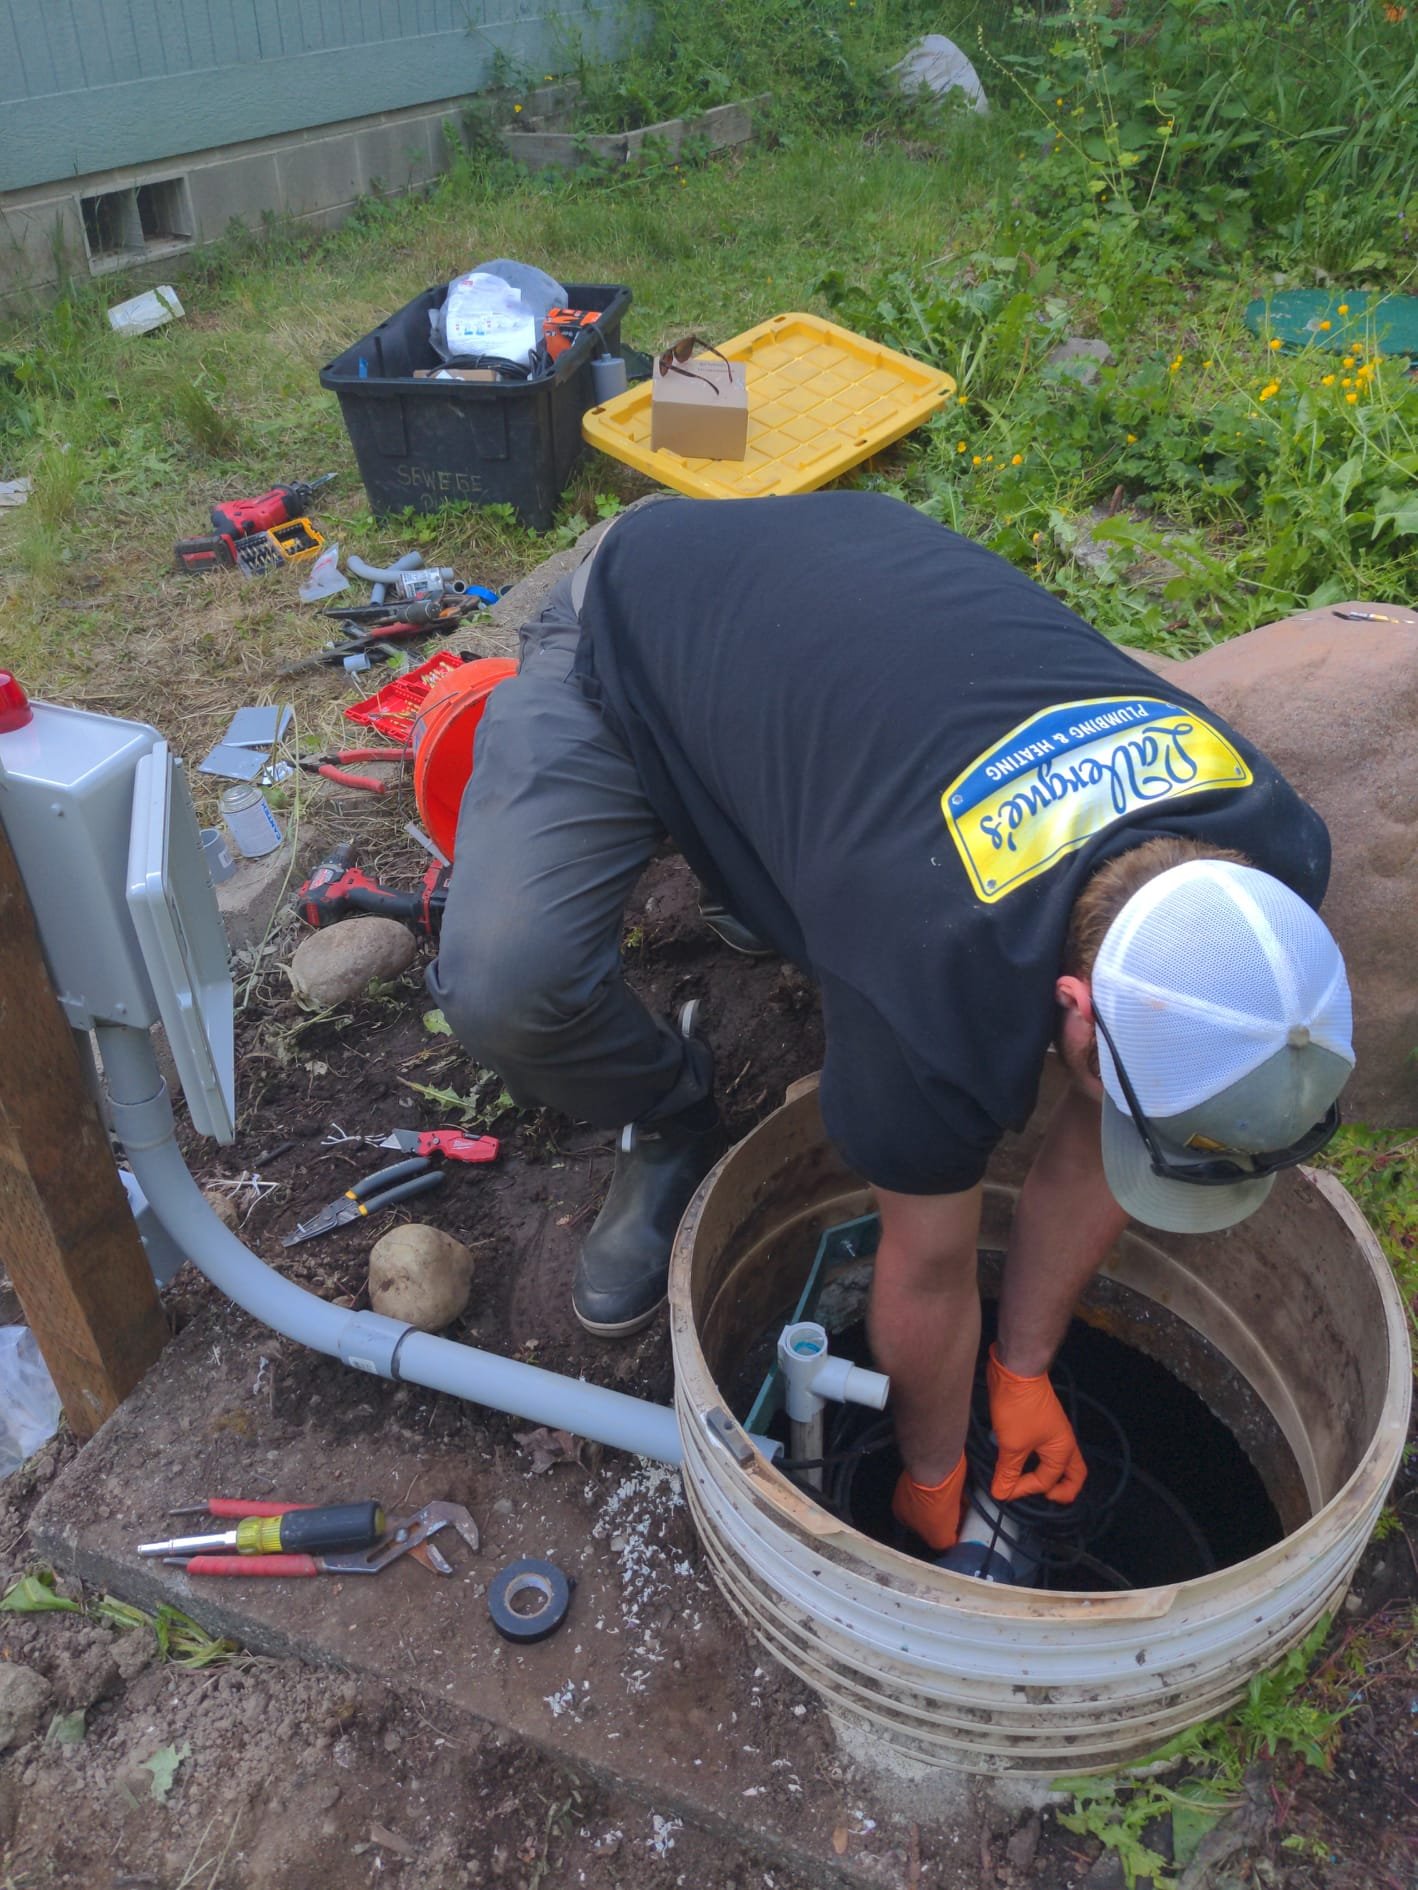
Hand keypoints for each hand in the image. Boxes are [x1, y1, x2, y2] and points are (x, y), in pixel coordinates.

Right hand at [891, 1453, 967, 1550]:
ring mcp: (920, 1480)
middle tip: (964, 1522)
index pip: (923, 1531)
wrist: (937, 1466)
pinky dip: (957, 1491)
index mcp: (902, 1514)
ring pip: (942, 1501)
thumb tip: (949, 1546)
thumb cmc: (933, 1503)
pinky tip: (966, 1495)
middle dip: (949, 1520)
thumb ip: (942, 1545)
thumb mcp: (938, 1535)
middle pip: (933, 1515)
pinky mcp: (935, 1468)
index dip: (939, 1535)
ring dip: (955, 1506)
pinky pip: (949, 1486)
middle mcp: (907, 1497)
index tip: (954, 1535)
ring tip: (967, 1508)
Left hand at [987, 1344, 1086, 1503]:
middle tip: (1042, 1498)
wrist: (1015, 1370)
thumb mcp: (1012, 1444)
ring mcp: (1053, 1431)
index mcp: (1063, 1450)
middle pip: (1072, 1475)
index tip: (1002, 1489)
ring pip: (1057, 1462)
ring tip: (1027, 1484)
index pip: (1046, 1481)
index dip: (1023, 1489)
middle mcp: (1064, 1442)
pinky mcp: (1039, 1423)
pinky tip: (1018, 1462)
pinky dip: (1034, 1460)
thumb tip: (1001, 1494)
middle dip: (1060, 1490)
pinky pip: (1043, 1449)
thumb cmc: (1018, 1409)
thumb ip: (1008, 1472)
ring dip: (1046, 1475)